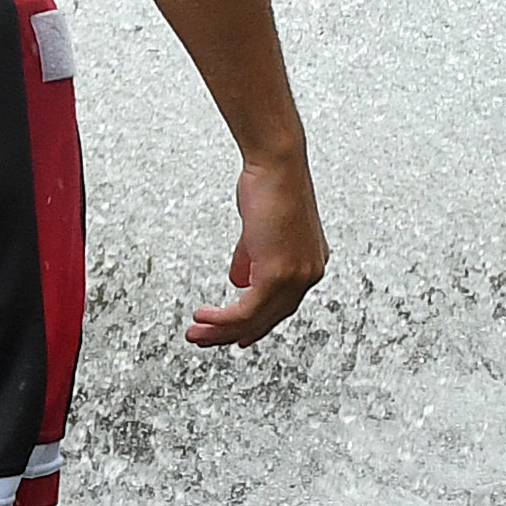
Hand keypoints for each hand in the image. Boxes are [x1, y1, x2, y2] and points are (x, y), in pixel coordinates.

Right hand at [185, 149, 325, 347]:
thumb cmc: (269, 186)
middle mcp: (309, 274)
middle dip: (232, 333)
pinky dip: (222, 318)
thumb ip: (251, 259)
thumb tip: (238, 282)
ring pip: (255, 320)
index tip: (235, 336)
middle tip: (205, 339)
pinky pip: (246, 310)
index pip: (281, 305)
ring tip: (196, 333)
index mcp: (310, 264)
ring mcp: (297, 277)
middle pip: (269, 319)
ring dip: (221, 330)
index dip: (256, 324)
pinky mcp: (278, 275)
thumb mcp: (258, 231)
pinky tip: (204, 316)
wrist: (277, 166)